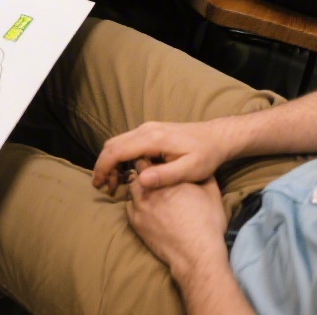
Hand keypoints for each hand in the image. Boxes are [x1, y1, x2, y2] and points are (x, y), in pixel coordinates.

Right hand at [92, 119, 239, 194]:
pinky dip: (119, 157)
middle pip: (112, 144)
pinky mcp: (149, 131)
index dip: (104, 167)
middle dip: (103, 165)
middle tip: (103, 186)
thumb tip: (140, 180)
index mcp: (153, 139)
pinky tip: (125, 172)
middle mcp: (145, 129)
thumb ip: (165, 175)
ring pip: (117, 142)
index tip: (99, 184)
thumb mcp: (191, 169)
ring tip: (113, 182)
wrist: (216, 137)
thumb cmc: (206, 155)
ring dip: (110, 161)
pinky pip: (126, 142)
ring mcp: (147, 128)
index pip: (117, 150)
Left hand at [126, 172, 228, 277]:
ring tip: (149, 191)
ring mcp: (139, 205)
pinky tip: (145, 206)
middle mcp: (149, 189)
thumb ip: (204, 176)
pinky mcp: (135, 222)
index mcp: (167, 178)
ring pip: (131, 188)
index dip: (154, 162)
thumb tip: (200, 168)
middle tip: (153, 177)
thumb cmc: (207, 223)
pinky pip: (129, 205)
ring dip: (138, 187)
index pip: (150, 160)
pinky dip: (134, 203)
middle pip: (138, 173)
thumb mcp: (212, 194)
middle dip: (144, 173)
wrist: (196, 253)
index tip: (159, 165)